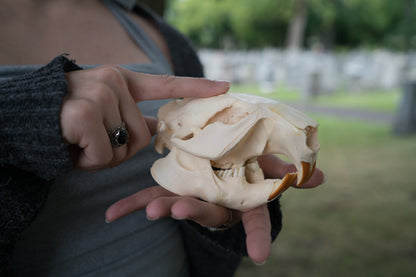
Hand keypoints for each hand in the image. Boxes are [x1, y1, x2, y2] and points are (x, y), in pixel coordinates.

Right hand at [60, 65, 229, 170]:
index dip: (197, 88)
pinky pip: (104, 156)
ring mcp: (99, 96)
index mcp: (121, 80)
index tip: (224, 88)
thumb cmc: (65, 119)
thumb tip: (158, 128)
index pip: (166, 85)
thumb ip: (131, 117)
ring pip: (124, 149)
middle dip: (119, 149)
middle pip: (142, 136)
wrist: (24, 120)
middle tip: (91, 140)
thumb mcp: (103, 111)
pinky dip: (87, 162)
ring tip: (78, 142)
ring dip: (102, 157)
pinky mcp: (84, 115)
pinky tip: (71, 147)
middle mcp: (113, 82)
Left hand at [105, 154, 324, 264]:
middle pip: (208, 211)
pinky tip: (110, 216)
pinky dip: (129, 206)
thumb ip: (290, 172)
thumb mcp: (271, 167)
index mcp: (241, 197)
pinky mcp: (170, 188)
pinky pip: (148, 197)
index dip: (259, 235)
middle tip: (182, 210)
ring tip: (150, 211)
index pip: (255, 218)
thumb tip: (322, 178)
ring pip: (177, 204)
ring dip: (163, 207)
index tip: (260, 255)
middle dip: (196, 211)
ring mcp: (192, 195)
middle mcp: (216, 201)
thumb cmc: (249, 165)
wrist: (223, 162)